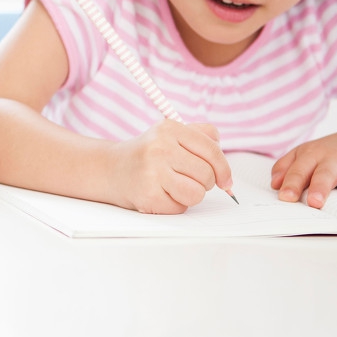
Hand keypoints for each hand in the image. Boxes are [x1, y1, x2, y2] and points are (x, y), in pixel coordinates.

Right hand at [111, 121, 233, 213]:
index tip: (225, 181)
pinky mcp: (148, 196)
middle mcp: (160, 148)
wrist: (110, 169)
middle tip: (186, 178)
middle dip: (203, 182)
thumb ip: (202, 138)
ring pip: (197, 193)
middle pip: (207, 175)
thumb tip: (225, 172)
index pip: (212, 151)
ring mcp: (152, 172)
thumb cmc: (148, 154)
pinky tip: (160, 194)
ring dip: (190, 194)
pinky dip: (174, 205)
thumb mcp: (171, 134)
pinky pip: (180, 208)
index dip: (224, 169)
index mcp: (169, 129)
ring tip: (174, 186)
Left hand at [271, 129, 336, 209]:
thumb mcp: (301, 156)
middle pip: (326, 173)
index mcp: (313, 156)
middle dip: (321, 187)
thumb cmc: (323, 155)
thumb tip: (275, 184)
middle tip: (316, 202)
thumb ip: (285, 168)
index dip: (292, 183)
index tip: (285, 198)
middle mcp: (336, 160)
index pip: (300, 170)